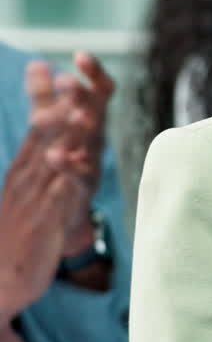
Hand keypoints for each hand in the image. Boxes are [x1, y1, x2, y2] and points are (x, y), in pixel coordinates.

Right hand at [0, 63, 98, 319]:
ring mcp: (35, 198)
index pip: (37, 123)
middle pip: (44, 134)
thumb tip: (54, 132)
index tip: (45, 63)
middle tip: (67, 76)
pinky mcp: (45, 222)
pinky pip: (56, 195)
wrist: (1, 278)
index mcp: (26, 166)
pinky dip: (64, 177)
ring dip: (64, 133)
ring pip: (51, 159)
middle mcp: (28, 176)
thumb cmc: (21, 228)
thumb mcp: (32, 188)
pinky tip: (69, 161)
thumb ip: (43, 156)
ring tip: (75, 108)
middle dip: (58, 104)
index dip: (44, 95)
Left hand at [32, 53, 113, 189]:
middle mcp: (92, 141)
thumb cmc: (56, 172)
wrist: (53, 225)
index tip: (81, 55)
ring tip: (73, 115)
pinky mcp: (80, 193)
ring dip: (81, 128)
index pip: (96, 94)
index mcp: (86, 123)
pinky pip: (77, 178)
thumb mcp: (47, 130)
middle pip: (93, 114)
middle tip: (67, 82)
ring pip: (88, 143)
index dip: (93, 74)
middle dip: (82, 98)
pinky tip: (55, 155)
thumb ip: (43, 99)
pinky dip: (69, 165)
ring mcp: (89, 166)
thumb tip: (37, 63)